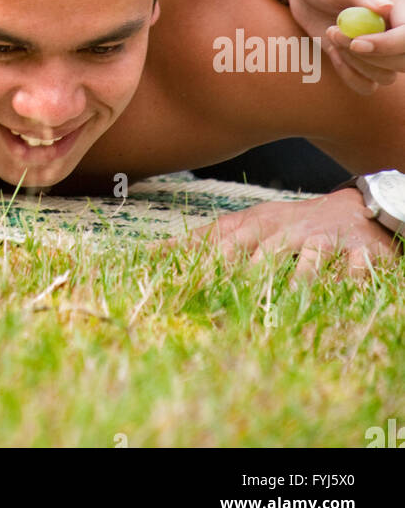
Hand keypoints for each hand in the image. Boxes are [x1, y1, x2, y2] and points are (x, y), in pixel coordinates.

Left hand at [162, 188, 398, 279]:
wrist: (356, 208)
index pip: (223, 240)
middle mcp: (285, 230)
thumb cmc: (289, 224)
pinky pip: (354, 266)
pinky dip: (352, 278)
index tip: (177, 278)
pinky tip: (348, 289)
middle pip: (262, 249)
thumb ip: (205, 240)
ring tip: (289, 298)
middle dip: (243, 271)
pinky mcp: (357, 250)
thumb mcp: (249, 225)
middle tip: (227, 296)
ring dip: (300, 277)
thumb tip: (150, 252)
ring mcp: (322, 238)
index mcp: (256, 225)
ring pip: (309, 257)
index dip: (200, 257)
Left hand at [277, 0, 404, 94]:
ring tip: (332, 34)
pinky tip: (333, 53)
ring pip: (385, 76)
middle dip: (368, 56)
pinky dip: (349, 75)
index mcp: (398, 4)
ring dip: (355, 63)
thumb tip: (386, 7)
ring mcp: (381, 48)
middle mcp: (395, 29)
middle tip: (334, 32)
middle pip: (403, 61)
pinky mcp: (364, 62)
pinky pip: (368, 85)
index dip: (388, 45)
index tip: (357, 42)